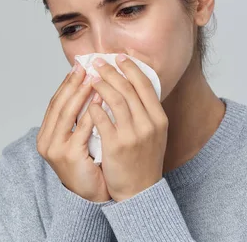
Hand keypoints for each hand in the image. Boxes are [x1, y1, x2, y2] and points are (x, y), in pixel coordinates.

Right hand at [36, 63, 111, 202]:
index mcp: (46, 135)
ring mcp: (56, 149)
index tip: (78, 67)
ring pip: (68, 113)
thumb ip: (77, 118)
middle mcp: (46, 141)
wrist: (92, 195)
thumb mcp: (78, 139)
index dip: (66, 84)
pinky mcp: (69, 156)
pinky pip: (81, 128)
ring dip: (81, 93)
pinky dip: (91, 112)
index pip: (55, 103)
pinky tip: (100, 100)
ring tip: (94, 78)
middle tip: (86, 66)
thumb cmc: (89, 165)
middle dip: (73, 84)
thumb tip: (87, 87)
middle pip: (59, 105)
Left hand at [87, 54, 167, 201]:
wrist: (140, 190)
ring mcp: (133, 135)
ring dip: (100, 84)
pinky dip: (93, 107)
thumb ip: (146, 109)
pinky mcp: (116, 145)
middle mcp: (149, 124)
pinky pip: (101, 119)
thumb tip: (134, 82)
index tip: (119, 56)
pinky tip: (87, 101)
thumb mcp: (154, 132)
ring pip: (114, 99)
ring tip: (90, 76)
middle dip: (111, 71)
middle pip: (128, 88)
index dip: (131, 67)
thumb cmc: (144, 159)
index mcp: (159, 118)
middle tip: (98, 61)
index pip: (145, 84)